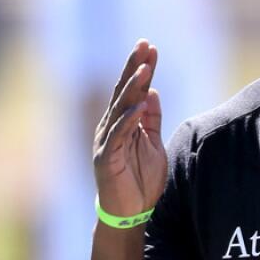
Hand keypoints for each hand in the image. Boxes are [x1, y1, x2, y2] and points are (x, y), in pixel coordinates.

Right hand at [92, 40, 166, 220]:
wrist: (130, 214)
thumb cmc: (141, 181)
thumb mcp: (152, 144)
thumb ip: (151, 119)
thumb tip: (151, 92)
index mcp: (122, 123)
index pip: (133, 90)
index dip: (141, 68)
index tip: (150, 47)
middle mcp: (111, 127)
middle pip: (123, 92)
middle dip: (134, 67)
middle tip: (143, 45)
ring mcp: (107, 142)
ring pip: (120, 109)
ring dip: (133, 88)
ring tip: (145, 69)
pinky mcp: (107, 159)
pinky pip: (119, 135)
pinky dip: (129, 120)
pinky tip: (140, 105)